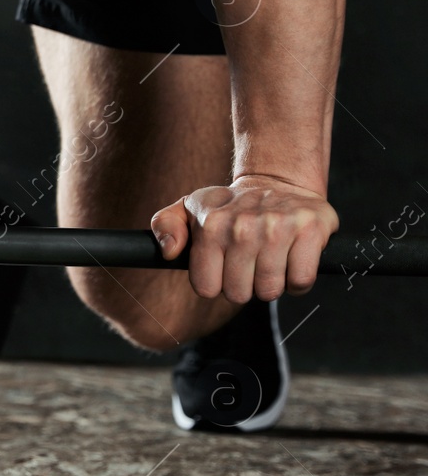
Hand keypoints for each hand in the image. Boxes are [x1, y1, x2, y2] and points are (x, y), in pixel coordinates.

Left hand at [151, 174, 337, 301]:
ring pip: (270, 291)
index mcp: (210, 226)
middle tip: (249, 263)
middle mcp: (242, 227)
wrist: (279, 181)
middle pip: (238, 294)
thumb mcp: (189, 208)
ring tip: (269, 260)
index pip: (206, 288)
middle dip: (244, 286)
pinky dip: (298, 281)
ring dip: (271, 284)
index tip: (223, 268)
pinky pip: (301, 281)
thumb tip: (169, 252)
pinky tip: (291, 261)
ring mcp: (278, 228)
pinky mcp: (310, 230)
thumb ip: (165, 226)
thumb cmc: (230, 205)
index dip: (215, 284)